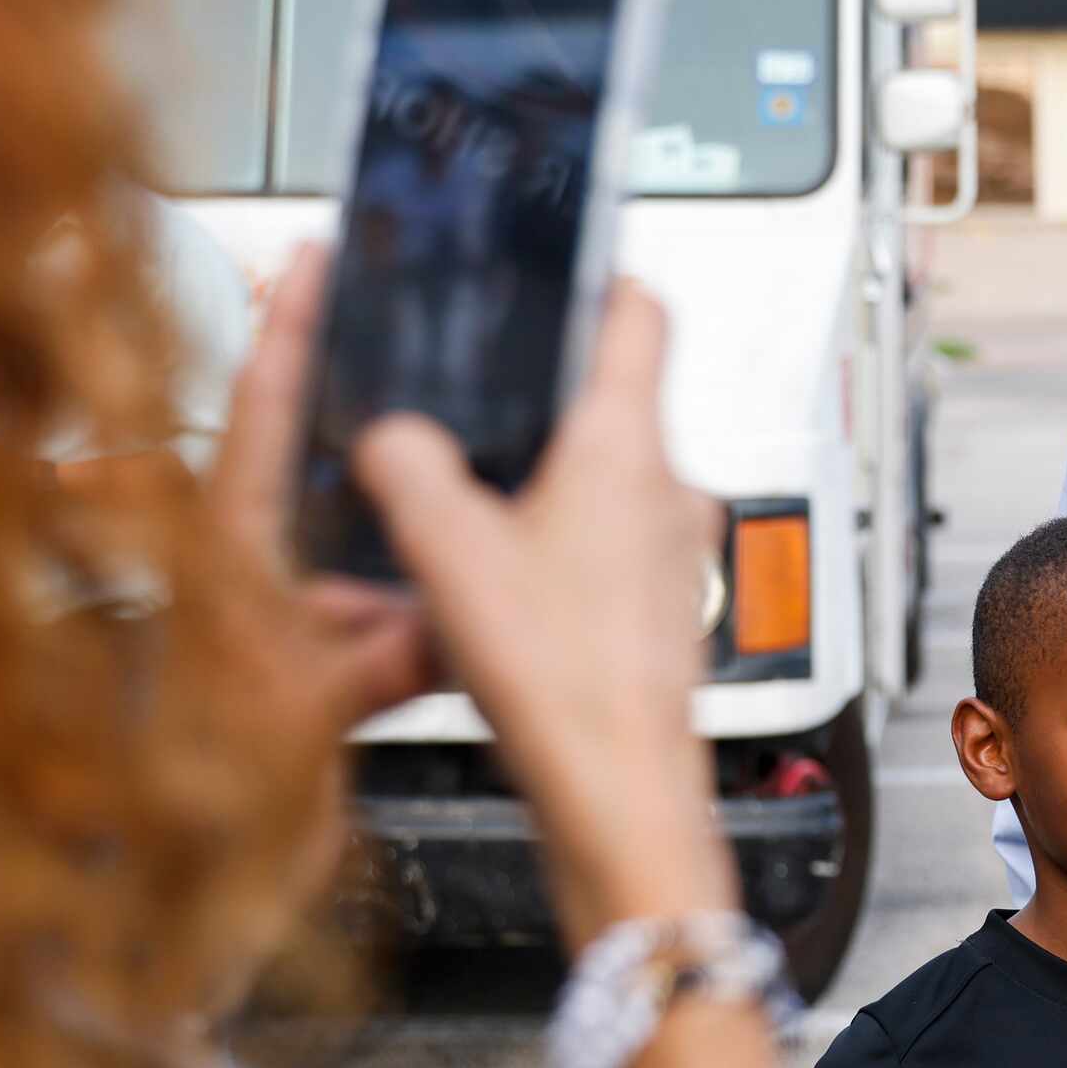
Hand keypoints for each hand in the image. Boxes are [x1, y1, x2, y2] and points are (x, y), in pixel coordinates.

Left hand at [205, 243, 435, 740]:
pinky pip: (369, 579)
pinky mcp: (297, 648)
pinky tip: (462, 563)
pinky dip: (412, 561)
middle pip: (299, 440)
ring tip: (459, 431)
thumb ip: (381, 662)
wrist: (182, 866)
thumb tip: (454, 622)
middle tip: (402, 312)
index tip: (316, 256)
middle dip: (349, 377)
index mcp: (225, 553)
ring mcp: (268, 604)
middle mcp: (240, 564)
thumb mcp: (306, 715)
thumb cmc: (209, 787)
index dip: (290, 329)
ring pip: (340, 511)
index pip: (260, 411)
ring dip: (393, 475)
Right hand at [349, 278, 735, 944]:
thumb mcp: (446, 550)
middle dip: (543, 401)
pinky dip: (561, 549)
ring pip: (612, 481)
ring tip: (475, 505)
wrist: (622, 793)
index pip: (641, 312)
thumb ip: (406, 468)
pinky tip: (504, 587)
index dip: (598, 280)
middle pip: (616, 400)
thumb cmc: (564, 679)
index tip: (559, 274)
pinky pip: (611, 549)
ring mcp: (676, 551)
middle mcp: (670, 488)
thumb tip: (390, 437)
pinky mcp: (664, 609)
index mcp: (627, 444)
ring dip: (548, 483)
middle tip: (478, 404)